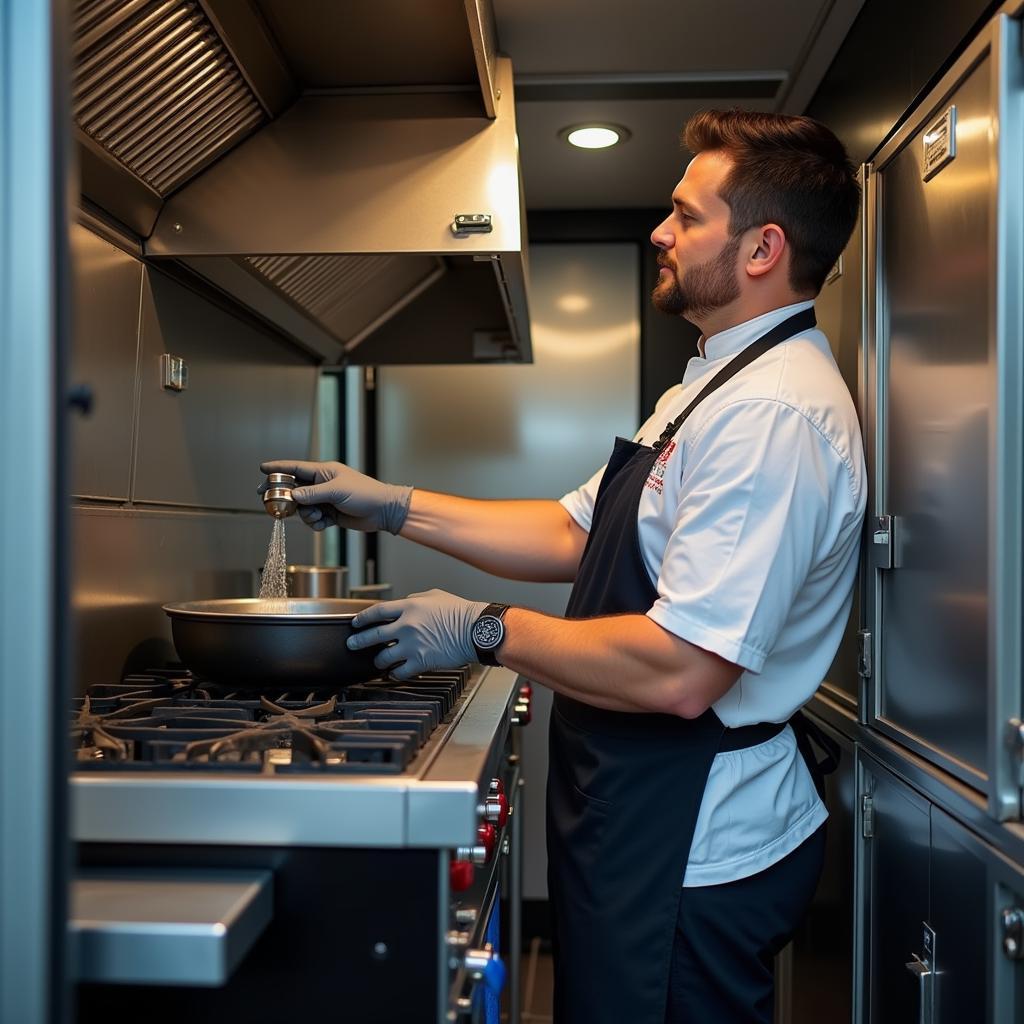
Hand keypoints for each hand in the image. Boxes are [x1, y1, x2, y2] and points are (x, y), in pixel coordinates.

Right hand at [259, 460, 411, 533]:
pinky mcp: (331, 514)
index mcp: (324, 472)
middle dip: (285, 497)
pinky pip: (314, 520)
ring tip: (319, 516)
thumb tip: (293, 495)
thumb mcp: (336, 491)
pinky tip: (326, 524)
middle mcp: (323, 485)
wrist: (383, 511)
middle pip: (295, 489)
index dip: (278, 468)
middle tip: (269, 501)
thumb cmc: (365, 494)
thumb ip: (312, 493)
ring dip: (307, 515)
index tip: (262, 469)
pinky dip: (317, 524)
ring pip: (303, 508)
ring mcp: (326, 500)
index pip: (295, 468)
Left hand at [346, 589, 488, 679]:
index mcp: (409, 607)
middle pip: (372, 635)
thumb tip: (404, 602)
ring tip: (378, 662)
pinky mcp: (420, 662)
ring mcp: (411, 645)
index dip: (363, 618)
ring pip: (383, 657)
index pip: (377, 612)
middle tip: (352, 644)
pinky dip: (394, 674)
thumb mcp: (435, 595)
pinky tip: (394, 673)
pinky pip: (399, 672)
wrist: (475, 630)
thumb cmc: (460, 612)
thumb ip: (415, 598)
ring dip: (378, 660)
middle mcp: (406, 626)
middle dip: (358, 641)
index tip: (356, 623)